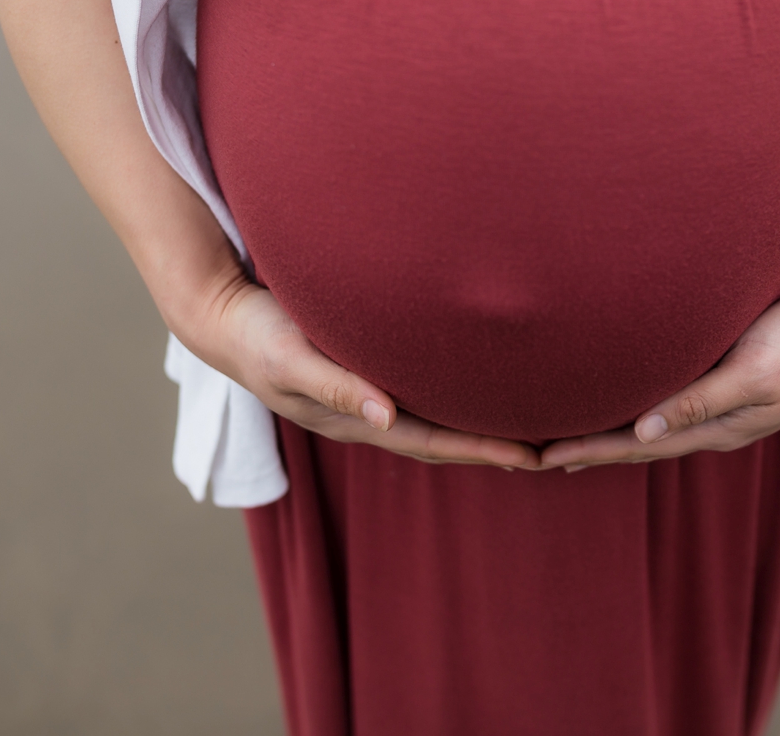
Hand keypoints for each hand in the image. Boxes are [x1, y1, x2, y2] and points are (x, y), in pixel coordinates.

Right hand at [186, 276, 541, 468]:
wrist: (225, 319)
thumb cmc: (257, 336)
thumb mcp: (290, 359)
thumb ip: (335, 385)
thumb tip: (385, 417)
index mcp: (357, 419)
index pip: (433, 443)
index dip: (481, 450)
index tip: (532, 459)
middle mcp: (372, 413)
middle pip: (445, 440)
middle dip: (495, 447)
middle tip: (554, 450)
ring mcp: (371, 396)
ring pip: (438, 418)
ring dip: (481, 425)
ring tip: (534, 426)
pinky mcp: (370, 371)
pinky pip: (425, 392)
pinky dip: (458, 396)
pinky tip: (485, 387)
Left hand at [536, 275, 779, 468]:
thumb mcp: (753, 371)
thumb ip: (700, 400)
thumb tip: (645, 432)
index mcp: (717, 425)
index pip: (637, 445)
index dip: (589, 449)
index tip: (543, 456)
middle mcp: (715, 422)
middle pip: (639, 444)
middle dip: (590, 450)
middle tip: (537, 456)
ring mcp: (725, 406)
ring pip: (653, 428)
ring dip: (611, 436)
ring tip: (570, 441)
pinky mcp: (730, 382)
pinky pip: (671, 405)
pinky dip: (639, 413)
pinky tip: (628, 408)